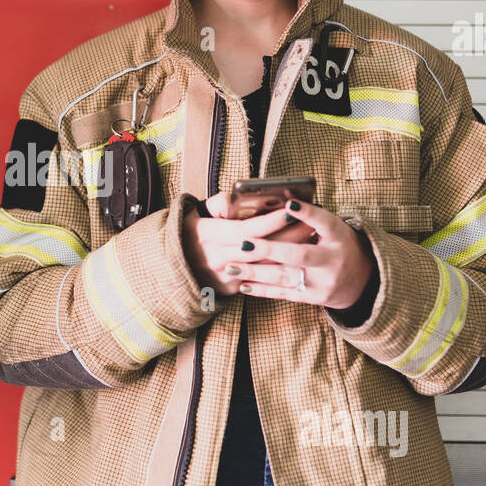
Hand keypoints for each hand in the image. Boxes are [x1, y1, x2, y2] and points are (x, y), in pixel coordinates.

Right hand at [183, 191, 318, 296]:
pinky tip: (298, 258)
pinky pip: (261, 279)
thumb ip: (218, 203)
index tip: (291, 210)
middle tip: (311, 224)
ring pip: (265, 265)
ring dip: (290, 253)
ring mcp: (226, 277)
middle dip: (289, 236)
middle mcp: (219, 258)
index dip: (271, 221)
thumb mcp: (196, 214)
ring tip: (310, 238)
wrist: (175, 268)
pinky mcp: (232, 289)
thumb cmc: (191, 234)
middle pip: (262, 248)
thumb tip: (236, 197)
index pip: (247, 229)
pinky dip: (281, 267)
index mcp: (210, 236)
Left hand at [201, 198, 374, 308]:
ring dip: (255, 272)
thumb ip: (311, 216)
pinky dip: (262, 290)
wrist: (360, 281)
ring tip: (231, 266)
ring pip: (285, 277)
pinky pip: (283, 294)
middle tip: (243, 244)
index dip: (308, 214)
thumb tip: (284, 197)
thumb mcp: (333, 227)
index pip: (325, 222)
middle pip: (300, 255)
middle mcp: (332, 261)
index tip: (289, 205)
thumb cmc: (339, 245)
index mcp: (339, 237)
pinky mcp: (312, 297)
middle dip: (269, 250)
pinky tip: (242, 285)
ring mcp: (321, 282)